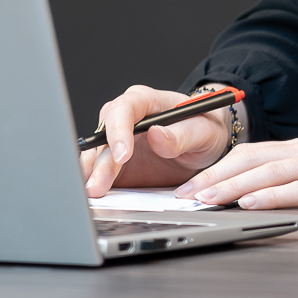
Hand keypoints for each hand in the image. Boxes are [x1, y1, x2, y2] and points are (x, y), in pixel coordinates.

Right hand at [79, 85, 232, 197]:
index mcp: (146, 101)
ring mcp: (118, 141)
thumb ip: (182, 134)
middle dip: (100, 162)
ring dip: (92, 174)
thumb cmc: (204, 128)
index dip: (118, 131)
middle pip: (104, 134)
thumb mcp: (203, 131)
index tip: (122, 155)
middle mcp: (126, 118)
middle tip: (99, 185)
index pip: (124, 109)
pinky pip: (100, 170)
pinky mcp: (116, 163)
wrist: (205, 144)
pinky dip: (95, 182)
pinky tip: (93, 196)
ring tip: (91, 194)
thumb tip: (156, 135)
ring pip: (96, 154)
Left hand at [171, 122, 297, 208]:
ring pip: (267, 173)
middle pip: (248, 160)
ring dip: (230, 187)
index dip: (214, 169)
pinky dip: (271, 195)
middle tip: (179, 196)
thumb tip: (271, 193)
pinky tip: (250, 203)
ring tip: (202, 200)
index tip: (187, 186)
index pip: (249, 154)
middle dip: (210, 178)